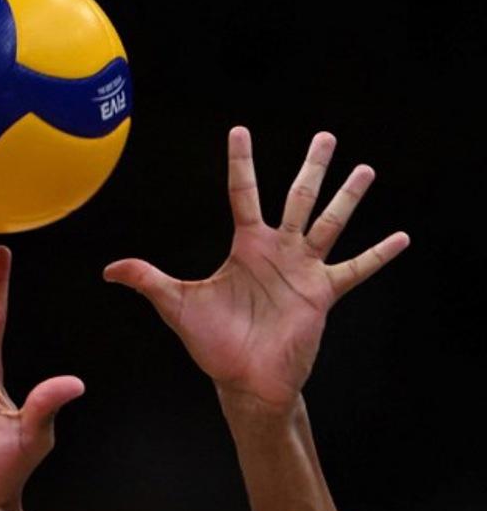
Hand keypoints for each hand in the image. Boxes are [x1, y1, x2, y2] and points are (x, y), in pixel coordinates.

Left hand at [104, 127, 408, 409]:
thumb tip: (109, 269)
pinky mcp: (322, 294)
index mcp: (245, 246)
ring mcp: (303, 270)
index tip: (240, 129)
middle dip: (312, 167)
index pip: (243, 193)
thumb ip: (148, 280)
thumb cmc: (212, 343)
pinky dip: (378, 254)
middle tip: (326, 136)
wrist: (243, 380)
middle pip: (297, 198)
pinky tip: (401, 236)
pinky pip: (355, 269)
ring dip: (348, 197)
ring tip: (365, 169)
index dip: (241, 162)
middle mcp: (277, 251)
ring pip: (329, 222)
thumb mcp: (177, 305)